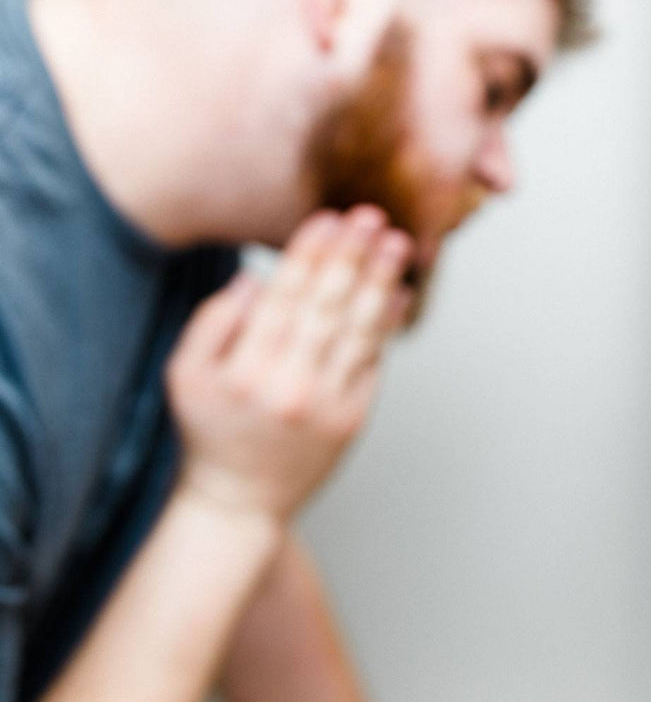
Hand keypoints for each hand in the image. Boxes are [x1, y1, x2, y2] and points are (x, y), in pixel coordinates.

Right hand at [166, 205, 412, 523]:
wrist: (238, 500)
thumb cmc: (210, 430)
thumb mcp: (186, 375)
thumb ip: (214, 322)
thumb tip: (257, 279)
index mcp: (245, 370)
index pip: (284, 297)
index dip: (310, 253)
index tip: (329, 217)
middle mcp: (289, 385)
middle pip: (328, 307)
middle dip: (352, 256)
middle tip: (372, 216)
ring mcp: (326, 404)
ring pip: (359, 331)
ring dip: (381, 283)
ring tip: (396, 245)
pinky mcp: (352, 421)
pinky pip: (373, 363)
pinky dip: (387, 327)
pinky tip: (397, 296)